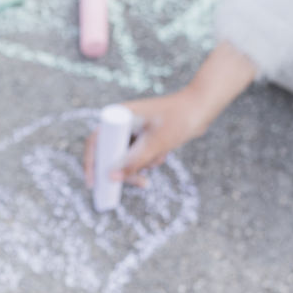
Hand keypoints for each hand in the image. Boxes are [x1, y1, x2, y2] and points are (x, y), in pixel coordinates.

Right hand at [83, 41, 258, 186]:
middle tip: (141, 184)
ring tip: (160, 158)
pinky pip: (138, 156)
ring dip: (141, 165)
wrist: (201, 108)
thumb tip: (112, 178)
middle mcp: (121, 122)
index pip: (95, 143)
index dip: (91, 164)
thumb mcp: (156, 143)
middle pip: (110, 154)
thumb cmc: (179, 119)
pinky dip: (148, 160)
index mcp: (118, 116)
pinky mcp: (142, 135)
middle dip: (126, 171)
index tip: (94, 184)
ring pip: (126, 158)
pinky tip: (163, 153)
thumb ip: (134, 161)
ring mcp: (131, 129)